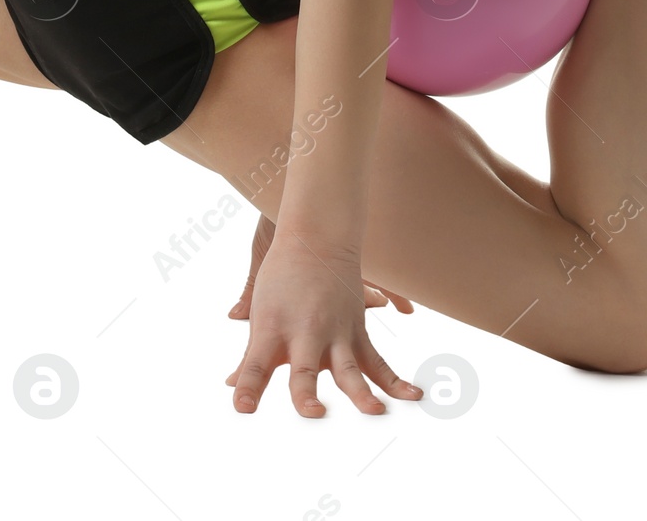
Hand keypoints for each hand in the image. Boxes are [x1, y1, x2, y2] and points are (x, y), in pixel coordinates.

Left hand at [225, 228, 422, 416]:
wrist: (317, 234)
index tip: (242, 406)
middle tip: (311, 411)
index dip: (248, 386)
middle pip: (303, 368)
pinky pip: (378, 361)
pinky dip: (395, 380)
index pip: (255, 363)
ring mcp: (334, 330)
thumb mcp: (261, 311)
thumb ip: (251, 355)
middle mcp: (305, 330)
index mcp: (273, 326)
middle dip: (306, 391)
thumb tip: (232, 386)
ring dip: (361, 392)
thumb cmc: (281, 275)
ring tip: (375, 412)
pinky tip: (414, 395)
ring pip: (349, 368)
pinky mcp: (357, 329)